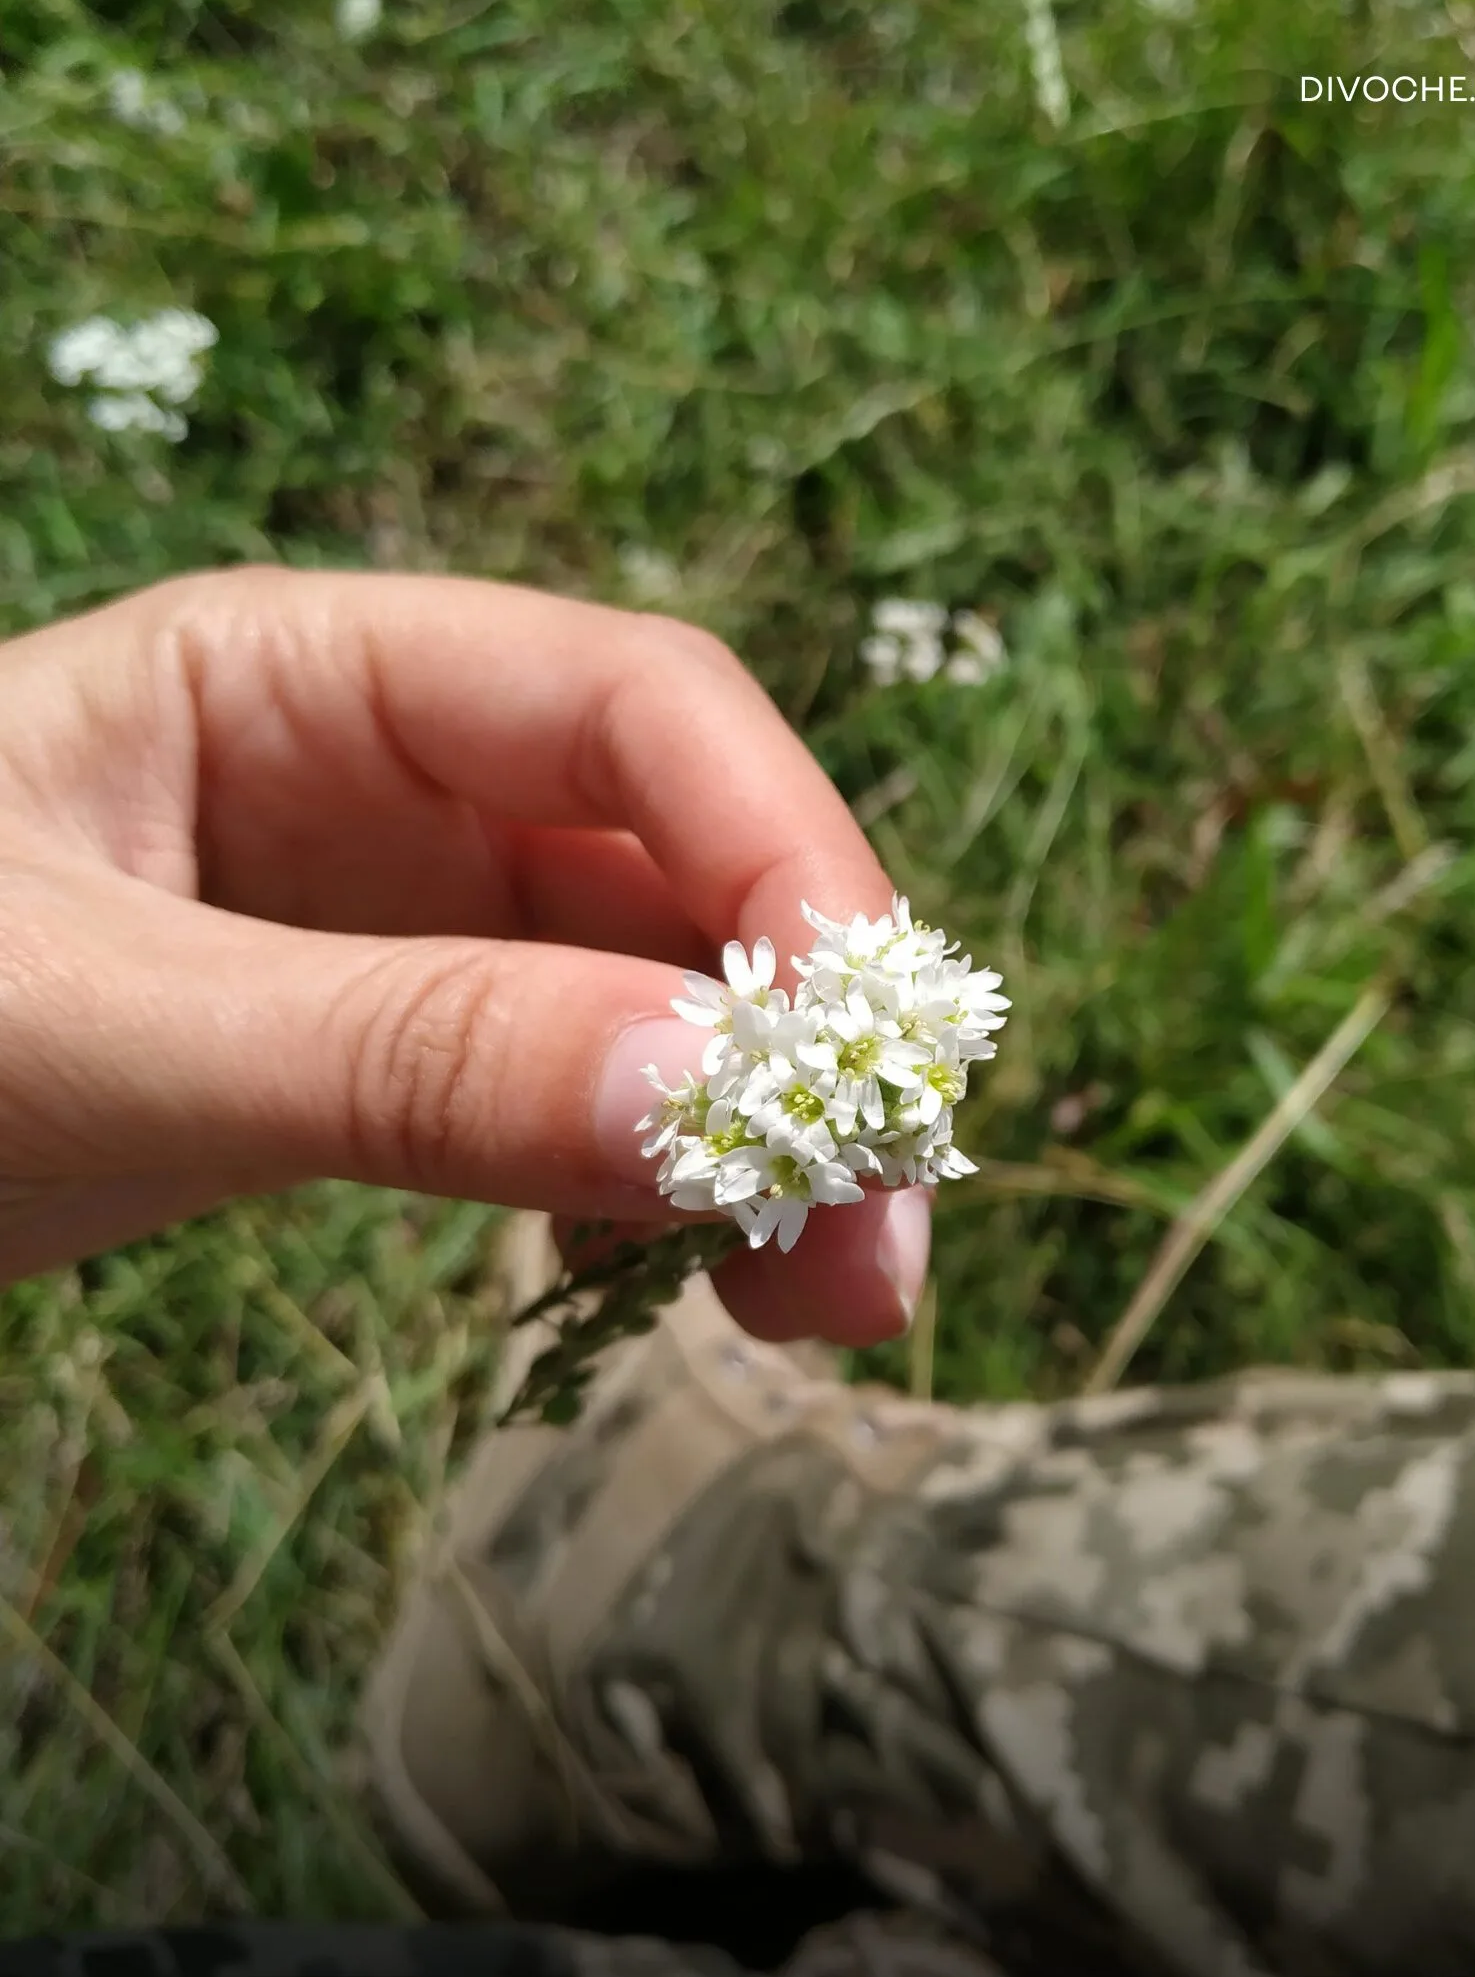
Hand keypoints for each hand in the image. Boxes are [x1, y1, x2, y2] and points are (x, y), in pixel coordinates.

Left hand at [0, 566, 930, 1344]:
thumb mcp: (94, 1027)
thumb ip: (394, 1054)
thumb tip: (716, 1100)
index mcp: (310, 675)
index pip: (630, 706)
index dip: (781, 854)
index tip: (860, 1050)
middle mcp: (388, 779)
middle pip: (679, 862)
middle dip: (800, 1035)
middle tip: (878, 1238)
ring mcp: (399, 920)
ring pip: (653, 996)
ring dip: (756, 1135)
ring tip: (822, 1302)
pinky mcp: (390, 1046)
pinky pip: (574, 1094)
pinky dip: (651, 1186)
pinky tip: (678, 1279)